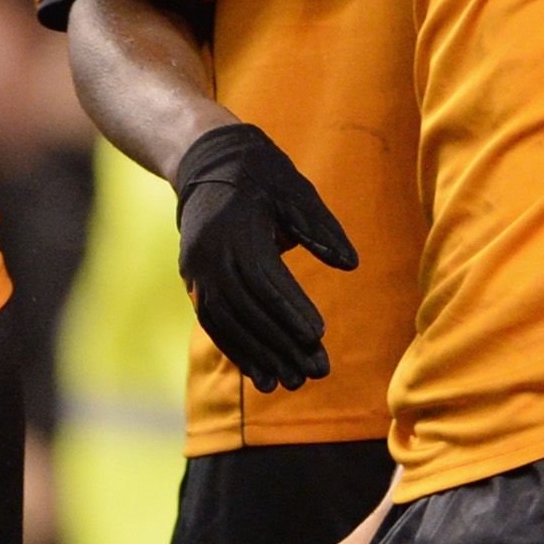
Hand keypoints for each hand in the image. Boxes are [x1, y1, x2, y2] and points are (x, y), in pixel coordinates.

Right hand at [172, 122, 353, 391]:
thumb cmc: (262, 173)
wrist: (205, 159)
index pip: (264, 278)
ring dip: (259, 356)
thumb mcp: (295, 190)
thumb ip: (320, 227)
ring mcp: (196, 271)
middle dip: (281, 343)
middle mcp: (209, 254)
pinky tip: (261, 376)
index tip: (318, 335)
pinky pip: (215, 324)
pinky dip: (238, 351)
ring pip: (228, 323)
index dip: (290, 309)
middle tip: (316, 372)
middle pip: (247, 308)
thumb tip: (350, 264)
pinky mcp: (193, 282)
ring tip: (291, 383)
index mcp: (235, 228)